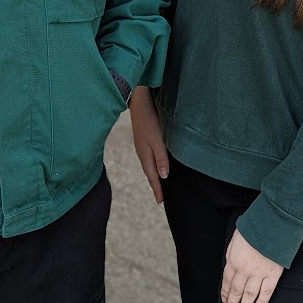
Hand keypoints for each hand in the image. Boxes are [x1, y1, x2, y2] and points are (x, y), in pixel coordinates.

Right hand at [129, 87, 168, 202]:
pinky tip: (157, 161)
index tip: (160, 202)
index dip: (157, 189)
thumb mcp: (158, 140)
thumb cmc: (149, 120)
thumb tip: (164, 176)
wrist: (138, 101)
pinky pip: (149, 156)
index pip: (152, 177)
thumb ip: (161, 158)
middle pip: (150, 172)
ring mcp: (142, 144)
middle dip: (155, 184)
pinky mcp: (144, 137)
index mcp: (145, 155)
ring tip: (160, 182)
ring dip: (154, 174)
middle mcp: (142, 152)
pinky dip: (154, 163)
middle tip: (160, 196)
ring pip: (149, 163)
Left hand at [220, 229, 283, 302]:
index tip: (224, 302)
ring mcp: (259, 274)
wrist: (271, 225)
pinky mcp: (272, 275)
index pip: (227, 281)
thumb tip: (229, 266)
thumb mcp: (235, 240)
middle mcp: (244, 270)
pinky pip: (266, 293)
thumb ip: (231, 254)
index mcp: (233, 260)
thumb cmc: (253, 230)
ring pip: (249, 296)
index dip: (225, 293)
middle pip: (236, 291)